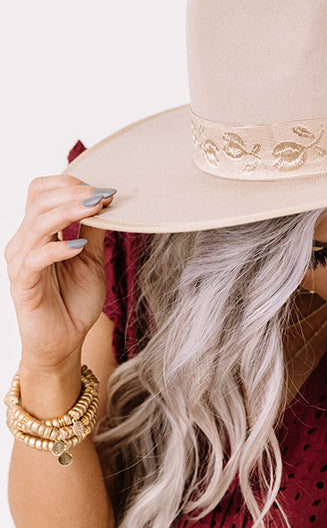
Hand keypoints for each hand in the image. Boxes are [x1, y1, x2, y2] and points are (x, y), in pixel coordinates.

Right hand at [5, 175, 115, 371]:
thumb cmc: (75, 301)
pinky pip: (35, 259)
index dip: (70, 184)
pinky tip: (80, 246)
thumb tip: (104, 200)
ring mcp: (21, 262)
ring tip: (95, 209)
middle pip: (39, 200)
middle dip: (73, 192)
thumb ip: (92, 230)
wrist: (65, 343)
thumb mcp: (91, 258)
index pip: (41, 191)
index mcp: (38, 232)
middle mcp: (25, 242)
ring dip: (69, 212)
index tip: (103, 190)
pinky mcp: (22, 284)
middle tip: (102, 195)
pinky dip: (58, 248)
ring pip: (37, 223)